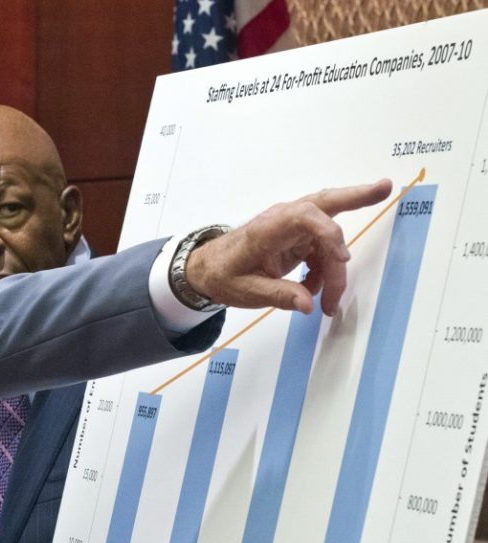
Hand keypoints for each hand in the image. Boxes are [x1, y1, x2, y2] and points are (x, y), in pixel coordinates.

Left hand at [186, 179, 392, 315]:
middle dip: (357, 196)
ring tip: (330, 301)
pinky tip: (313, 289)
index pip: (305, 217)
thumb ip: (278, 296)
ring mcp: (292, 228)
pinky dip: (324, 271)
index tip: (341, 259)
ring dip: (335, 267)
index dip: (329, 234)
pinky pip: (322, 251)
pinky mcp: (297, 238)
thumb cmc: (223, 275)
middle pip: (325, 203)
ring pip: (329, 235)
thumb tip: (308, 304)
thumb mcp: (245, 291)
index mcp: (268, 228)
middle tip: (385, 187)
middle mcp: (283, 220)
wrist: (207, 269)